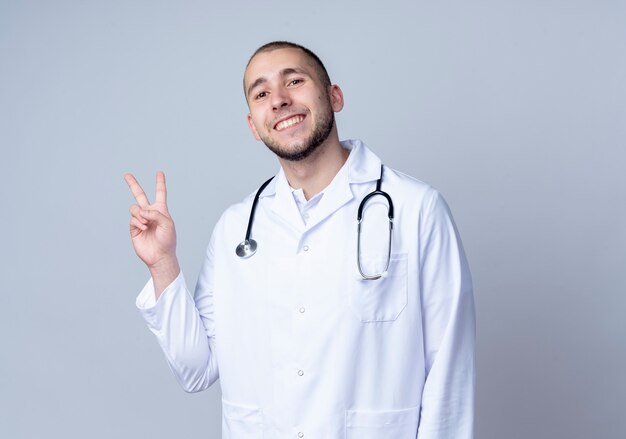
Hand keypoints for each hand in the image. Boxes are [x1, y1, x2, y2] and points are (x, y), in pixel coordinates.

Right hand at [125, 171, 179, 285]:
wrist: (160, 255)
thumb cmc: (168, 240)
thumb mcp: (167, 224)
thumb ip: (156, 214)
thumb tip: (142, 210)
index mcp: (161, 210)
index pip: (160, 193)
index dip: (160, 183)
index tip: (160, 172)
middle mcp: (150, 213)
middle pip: (140, 195)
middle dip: (133, 184)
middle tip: (127, 175)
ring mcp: (141, 220)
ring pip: (135, 208)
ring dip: (140, 214)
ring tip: (146, 223)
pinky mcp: (134, 228)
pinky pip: (133, 218)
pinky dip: (138, 221)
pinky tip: (144, 228)